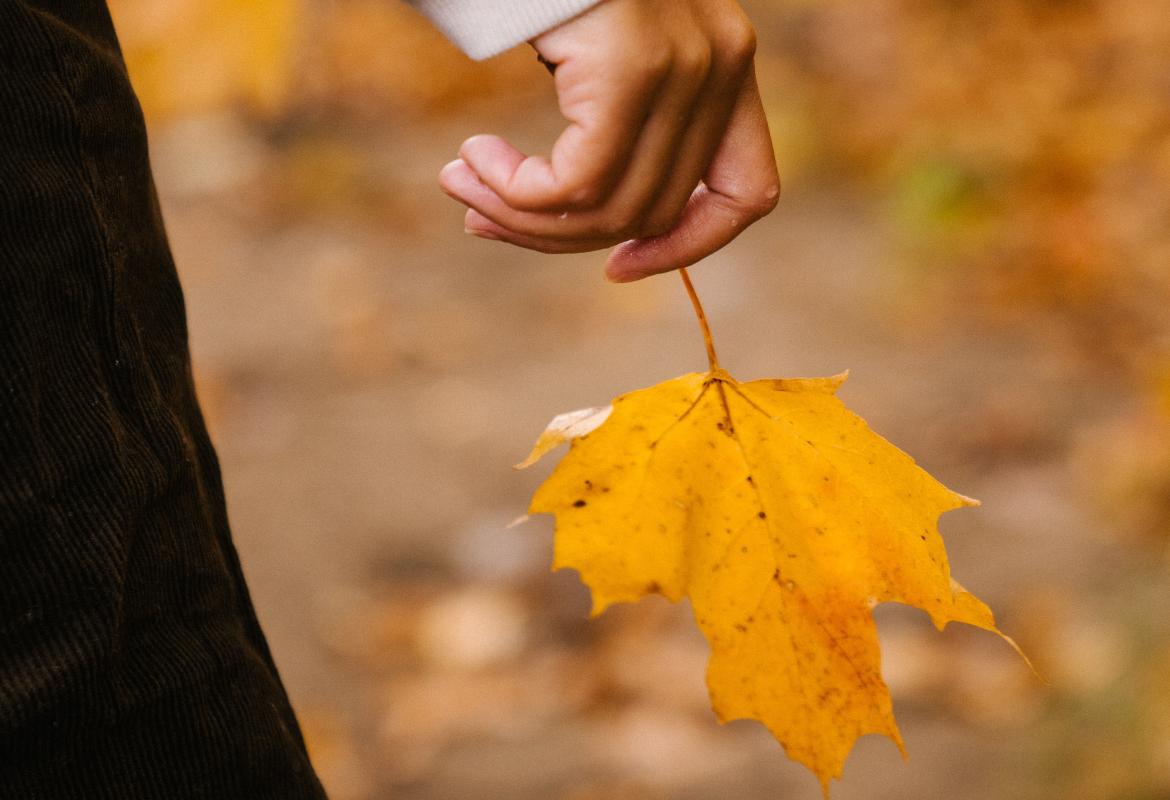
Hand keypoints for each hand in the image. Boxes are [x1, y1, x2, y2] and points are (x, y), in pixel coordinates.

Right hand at [438, 0, 779, 281]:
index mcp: (729, 64)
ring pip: (609, 208)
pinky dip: (517, 193)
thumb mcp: (606, 49)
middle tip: (481, 218)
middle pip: (652, 210)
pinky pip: (575, 184)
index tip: (618, 265)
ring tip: (462, 187)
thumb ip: (621, 119)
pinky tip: (474, 162)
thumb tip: (581, 218)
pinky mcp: (631, 67)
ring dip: (522, 216)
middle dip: (558, 234)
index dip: (689, 246)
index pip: (749, 192)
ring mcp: (683, 66)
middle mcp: (721, 65)